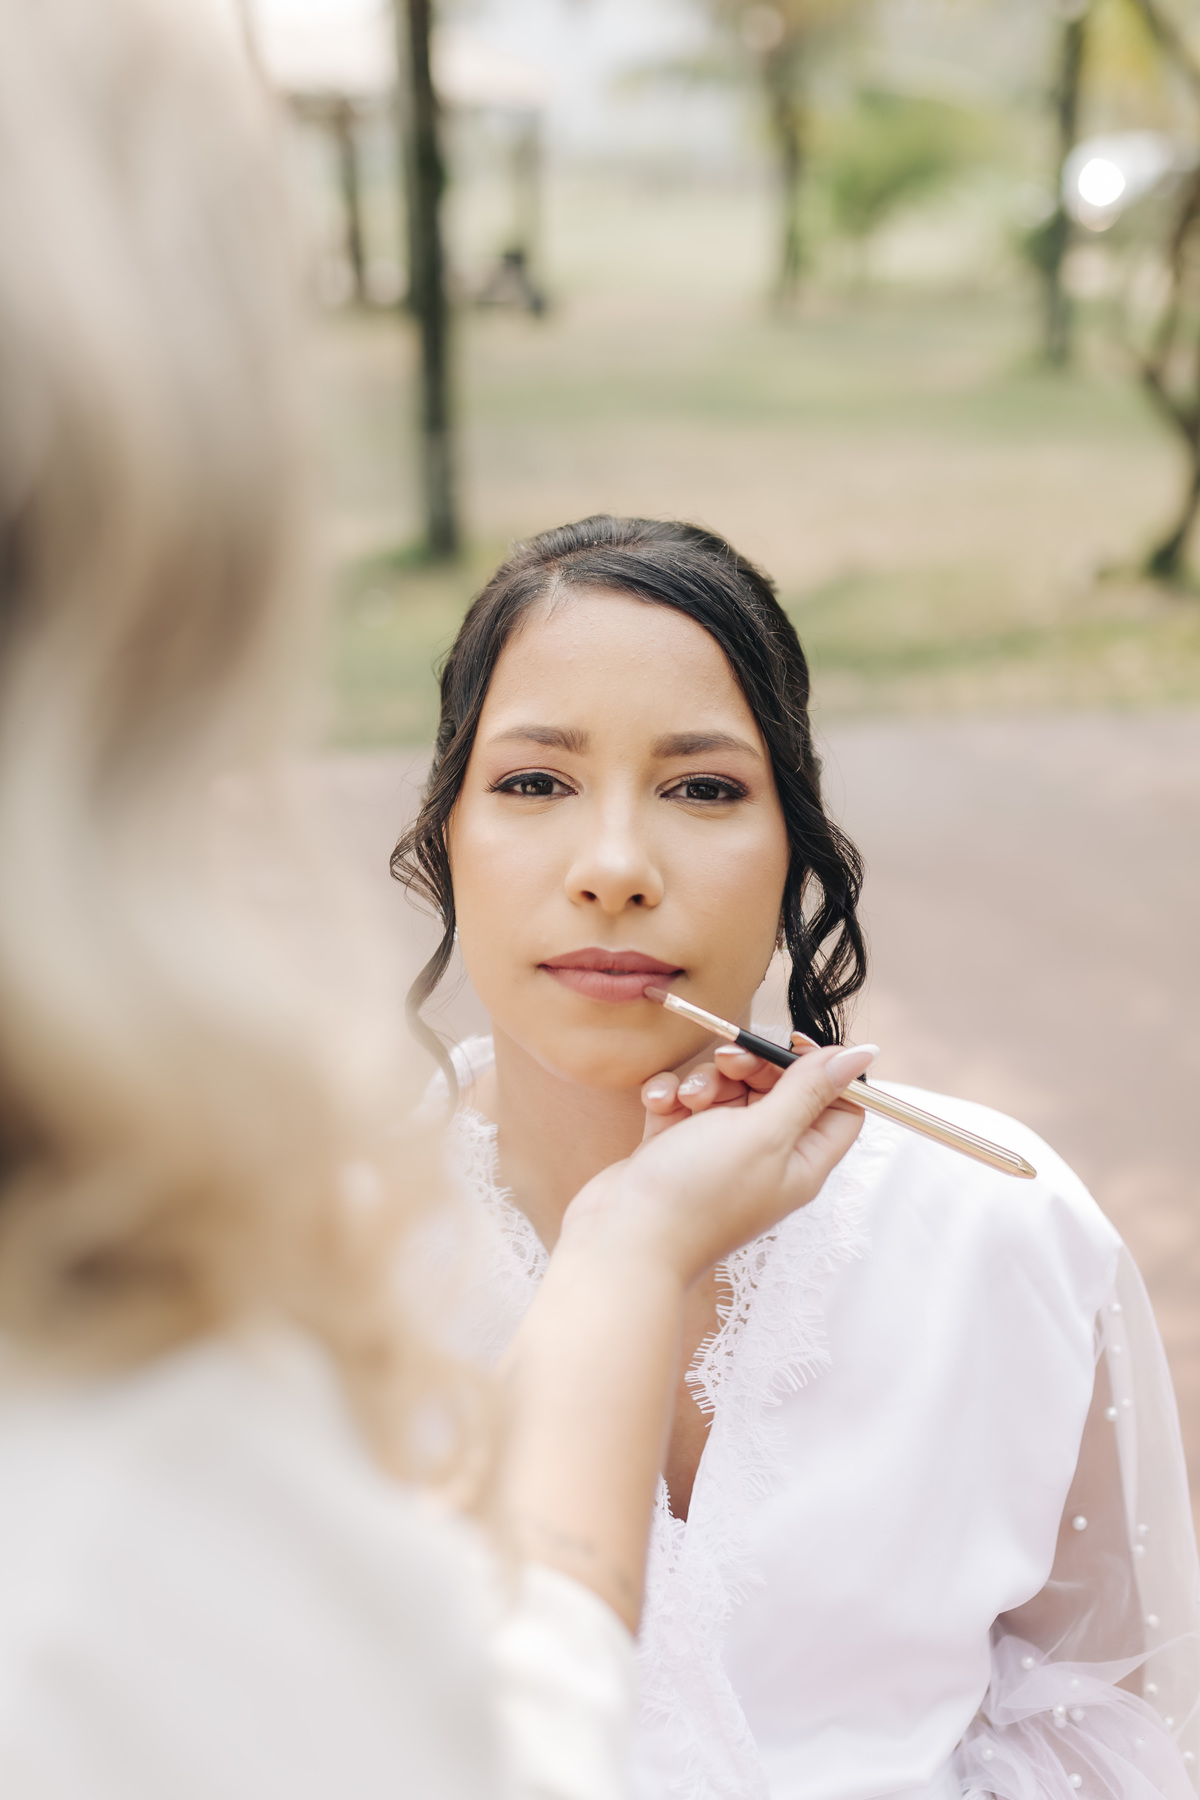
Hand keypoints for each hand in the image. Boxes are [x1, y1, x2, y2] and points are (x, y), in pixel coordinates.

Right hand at [561, 1042, 877, 1290]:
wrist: (623, 1241)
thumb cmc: (699, 1194)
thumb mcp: (764, 1134)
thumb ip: (809, 1091)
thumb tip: (863, 1055)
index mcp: (801, 1162)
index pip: (839, 1107)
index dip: (822, 1071)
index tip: (790, 1044)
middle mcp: (765, 1158)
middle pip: (778, 1090)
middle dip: (752, 1066)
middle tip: (729, 1062)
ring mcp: (718, 1153)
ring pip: (726, 1091)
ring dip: (705, 1081)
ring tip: (687, 1100)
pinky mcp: (677, 1148)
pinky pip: (683, 1103)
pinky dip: (671, 1095)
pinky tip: (658, 1105)